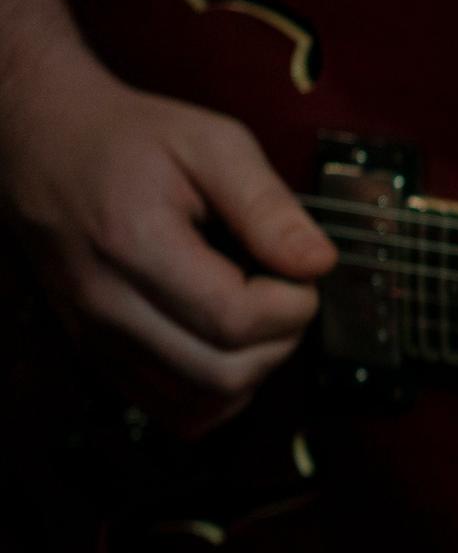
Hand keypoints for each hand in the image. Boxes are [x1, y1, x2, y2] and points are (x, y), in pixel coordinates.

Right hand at [0, 48, 335, 433]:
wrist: (45, 146)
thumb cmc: (128, 141)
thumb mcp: (211, 143)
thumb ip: (267, 205)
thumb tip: (318, 263)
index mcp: (134, 245)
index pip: (235, 320)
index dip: (292, 305)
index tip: (299, 271)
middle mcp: (106, 304)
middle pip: (223, 374)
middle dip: (280, 340)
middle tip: (282, 292)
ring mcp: (97, 337)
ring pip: (201, 404)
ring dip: (253, 370)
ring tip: (255, 315)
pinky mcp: (98, 355)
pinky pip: (174, 411)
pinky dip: (217, 392)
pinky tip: (228, 344)